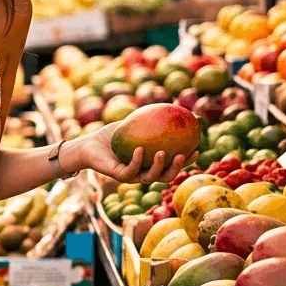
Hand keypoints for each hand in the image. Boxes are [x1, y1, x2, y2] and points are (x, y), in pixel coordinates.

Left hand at [69, 123, 195, 184]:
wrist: (89, 144)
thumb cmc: (113, 134)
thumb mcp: (135, 123)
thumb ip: (153, 118)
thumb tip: (174, 107)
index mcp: (151, 163)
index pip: (172, 164)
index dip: (186, 161)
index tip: (196, 149)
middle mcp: (143, 172)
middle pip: (166, 176)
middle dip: (177, 169)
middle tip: (183, 154)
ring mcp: (132, 176)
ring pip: (150, 178)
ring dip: (160, 168)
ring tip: (164, 153)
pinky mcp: (118, 176)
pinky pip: (130, 171)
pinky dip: (137, 161)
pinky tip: (140, 150)